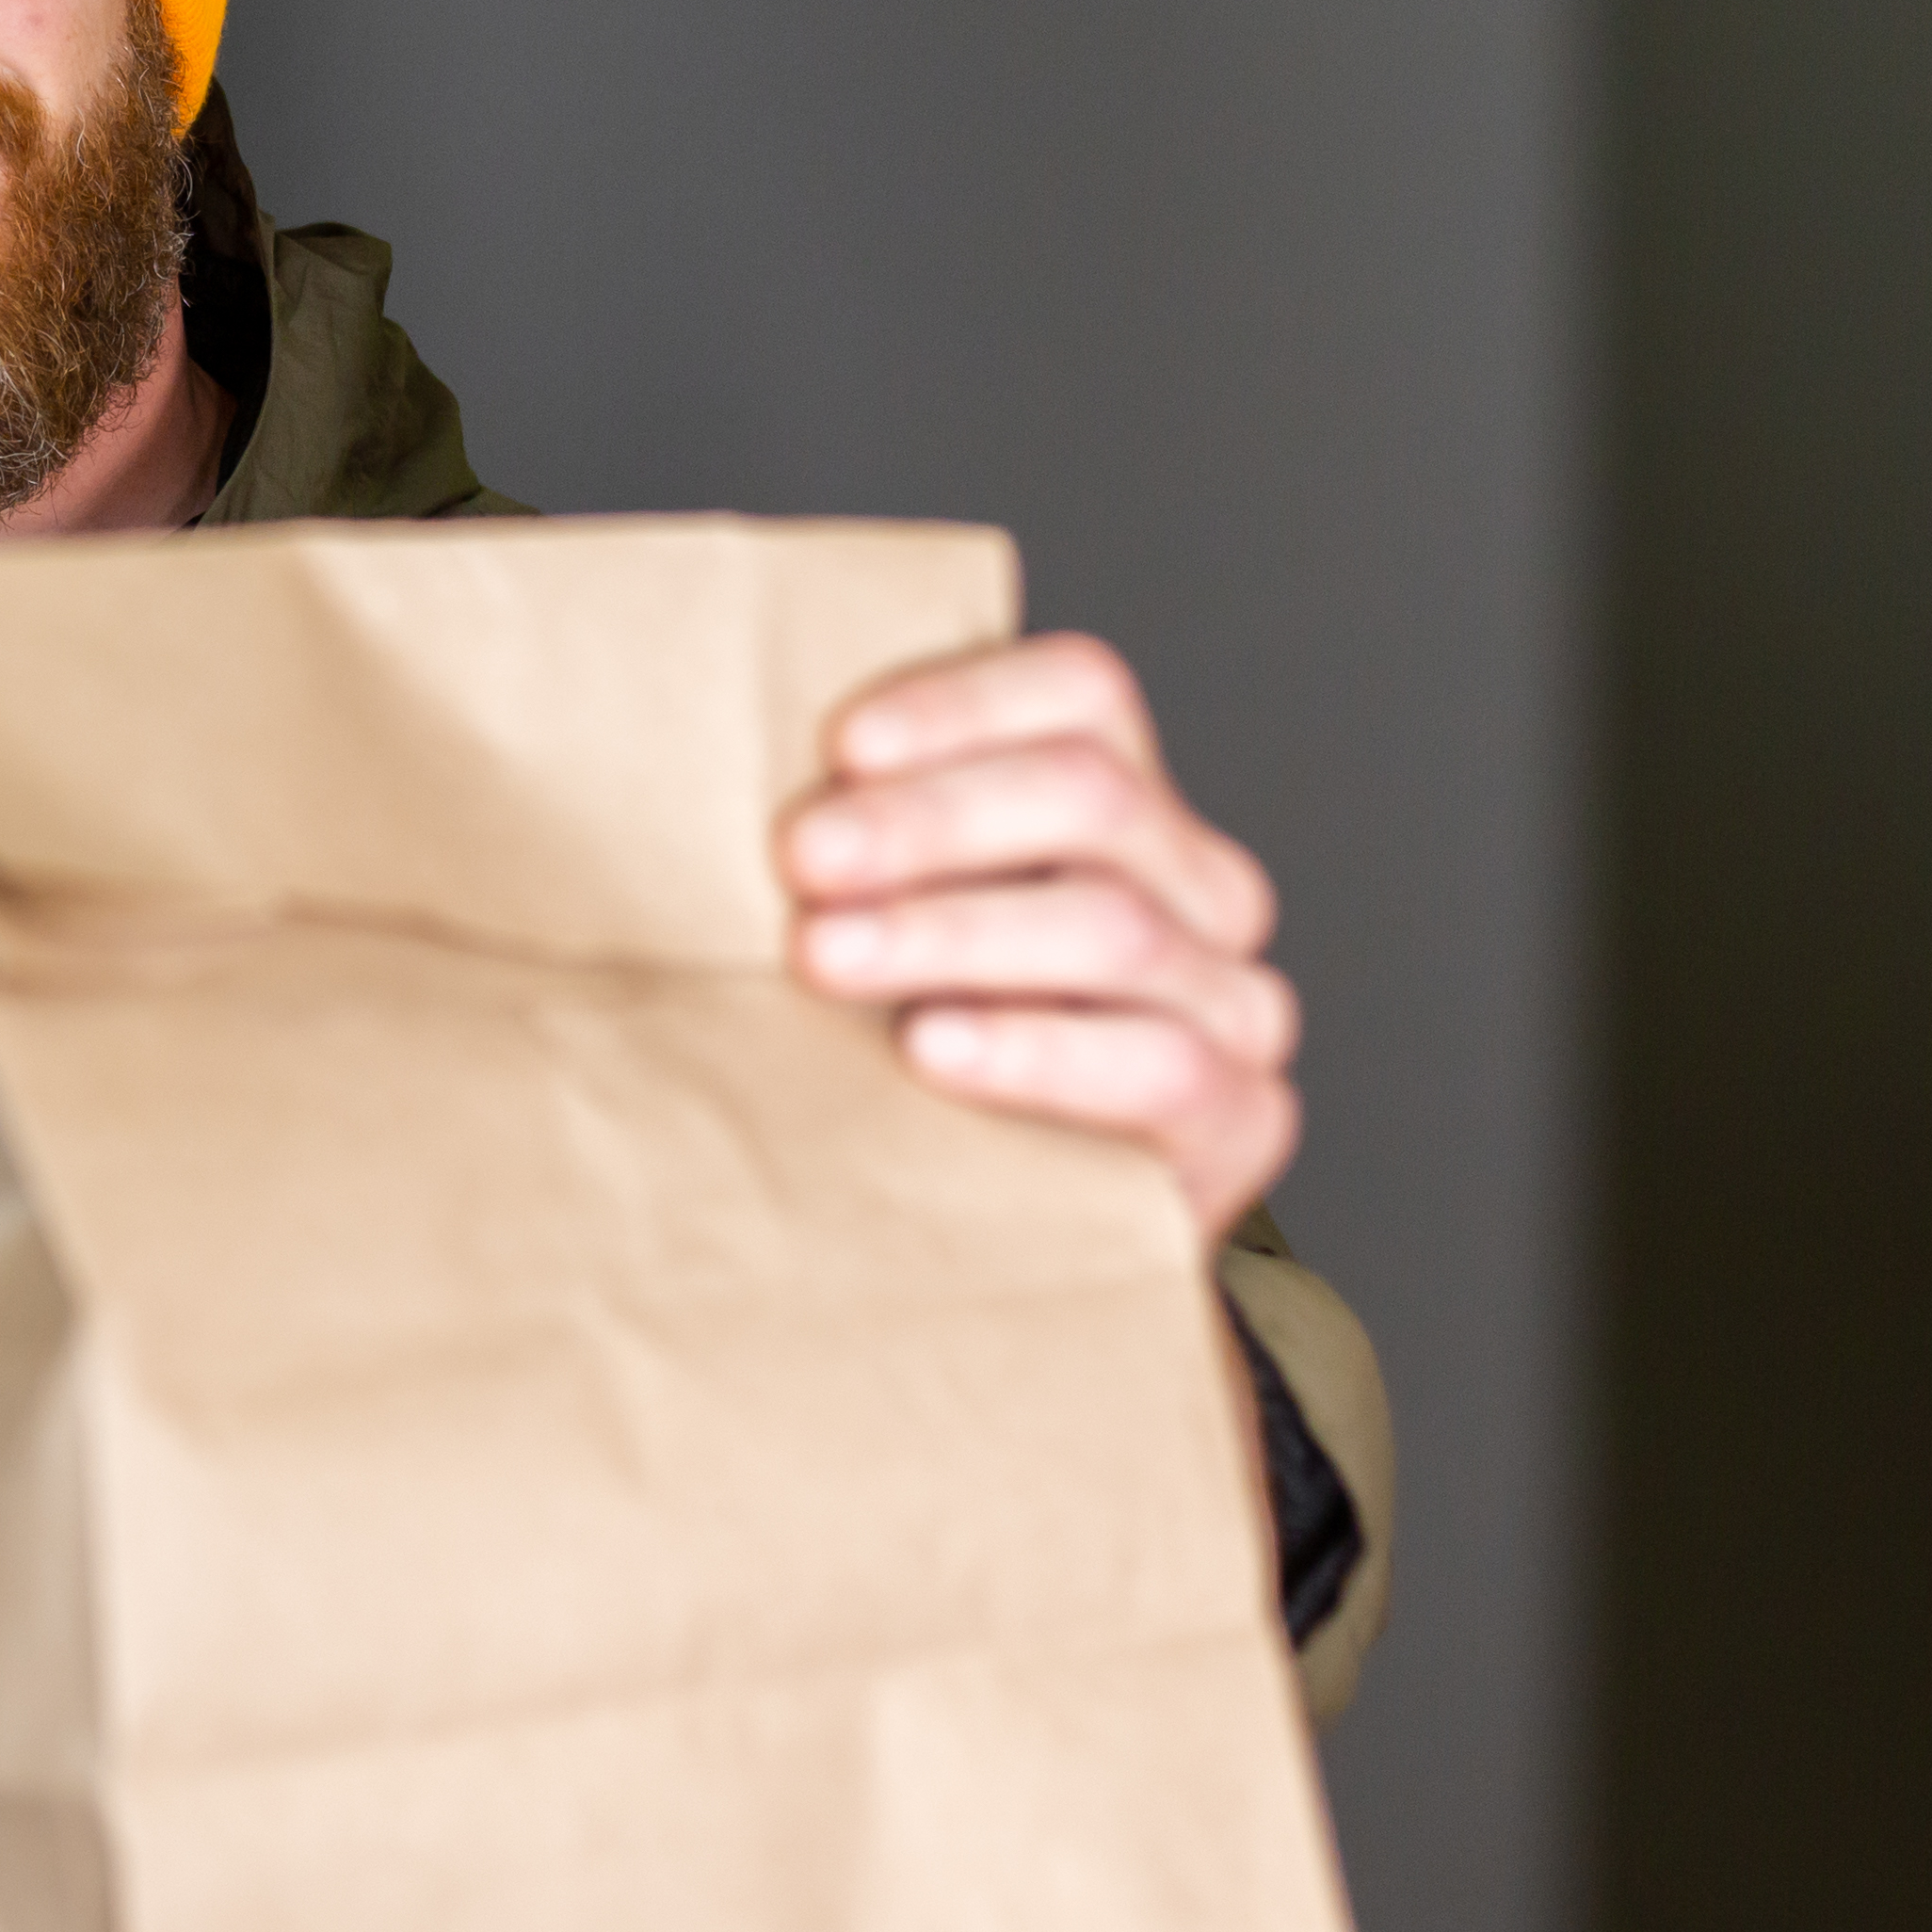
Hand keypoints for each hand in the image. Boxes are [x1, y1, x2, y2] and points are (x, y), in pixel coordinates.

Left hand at [778, 630, 1297, 1243]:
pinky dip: (1032, 1050)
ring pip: (1113, 925)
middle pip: (1091, 795)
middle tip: (803, 860)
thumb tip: (689, 770)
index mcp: (1120, 803)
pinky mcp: (1242, 1116)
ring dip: (951, 931)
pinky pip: (1158, 1065)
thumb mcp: (882, 924)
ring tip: (827, 956)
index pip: (1082, 694)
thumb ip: (844, 845)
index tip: (841, 746)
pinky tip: (931, 1048)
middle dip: (928, 822)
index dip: (963, 701)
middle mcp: (1196, 884)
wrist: (1008, 1237)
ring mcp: (1232, 998)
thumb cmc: (907, 1049)